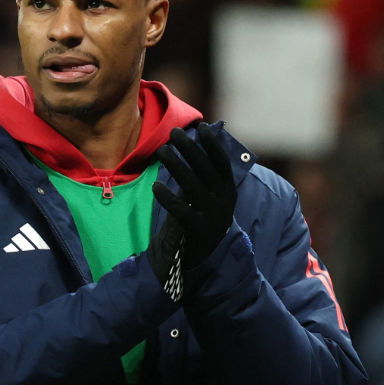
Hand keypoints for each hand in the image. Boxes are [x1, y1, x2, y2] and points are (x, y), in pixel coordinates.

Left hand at [146, 125, 237, 300]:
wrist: (204, 257)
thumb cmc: (203, 217)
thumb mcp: (211, 196)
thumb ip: (204, 174)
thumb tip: (195, 141)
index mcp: (228, 191)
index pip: (222, 163)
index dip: (212, 144)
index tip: (201, 127)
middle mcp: (223, 202)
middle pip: (206, 170)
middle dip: (190, 149)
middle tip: (174, 132)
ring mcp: (211, 216)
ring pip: (192, 186)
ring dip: (176, 166)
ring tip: (162, 151)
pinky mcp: (196, 231)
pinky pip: (180, 211)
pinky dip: (168, 198)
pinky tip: (155, 187)